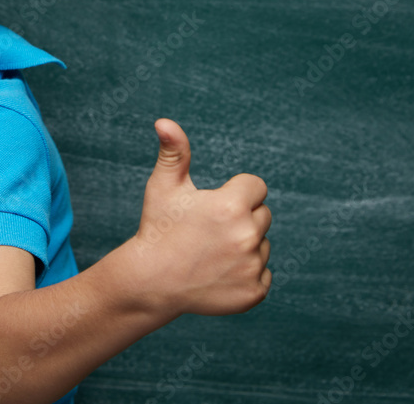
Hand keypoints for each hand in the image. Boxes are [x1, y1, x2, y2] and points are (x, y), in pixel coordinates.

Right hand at [131, 118, 271, 317]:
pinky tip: (218, 273)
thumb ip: (174, 152)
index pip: (256, 186)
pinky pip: (263, 273)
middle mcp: (247, 236)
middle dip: (241, 218)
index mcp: (231, 206)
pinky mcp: (254, 292)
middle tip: (209, 230)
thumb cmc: (158, 228)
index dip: (235, 192)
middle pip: (263, 215)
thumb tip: (164, 121)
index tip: (213, 205)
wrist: (150, 283)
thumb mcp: (164, 187)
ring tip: (211, 252)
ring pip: (262, 244)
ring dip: (244, 245)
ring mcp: (252, 267)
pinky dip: (245, 273)